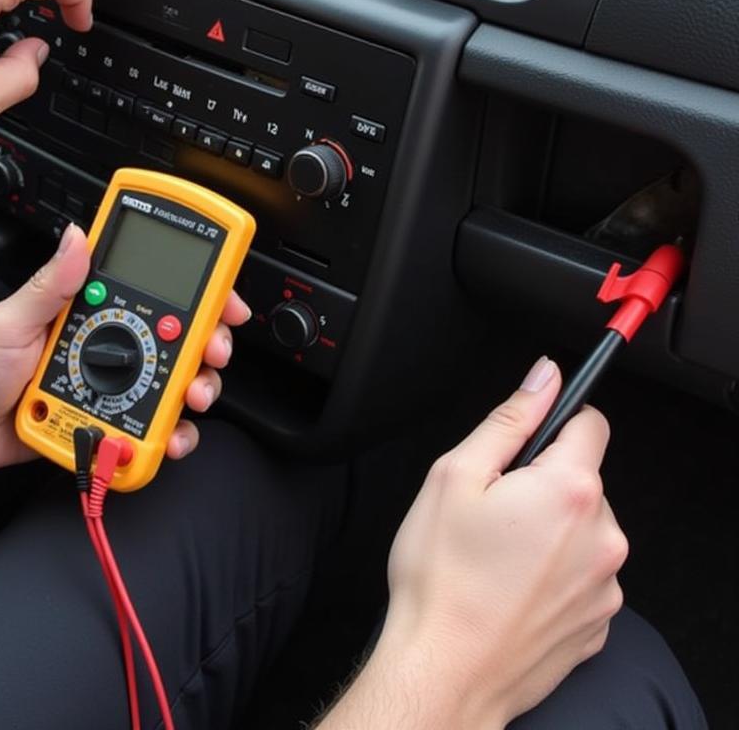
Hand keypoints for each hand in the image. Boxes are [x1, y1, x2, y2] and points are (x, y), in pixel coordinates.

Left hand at [0, 223, 248, 471]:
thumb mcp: (10, 318)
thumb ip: (51, 283)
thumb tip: (77, 237)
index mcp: (94, 309)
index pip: (156, 292)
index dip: (199, 291)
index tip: (225, 298)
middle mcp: (110, 344)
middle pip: (180, 339)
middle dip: (209, 345)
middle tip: (212, 353)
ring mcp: (113, 384)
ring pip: (174, 384)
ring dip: (196, 389)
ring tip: (191, 397)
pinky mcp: (109, 421)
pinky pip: (151, 428)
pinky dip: (169, 435)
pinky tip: (169, 436)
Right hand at [328, 358, 628, 729]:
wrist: (445, 669)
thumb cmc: (442, 577)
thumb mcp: (454, 475)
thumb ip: (508, 420)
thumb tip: (544, 378)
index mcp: (570, 491)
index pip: (590, 423)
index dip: (553, 422)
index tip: (525, 442)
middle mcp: (603, 537)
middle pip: (583, 480)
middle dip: (542, 483)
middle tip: (491, 510)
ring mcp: (605, 586)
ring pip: (583, 530)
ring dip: (550, 530)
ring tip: (497, 555)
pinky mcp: (597, 622)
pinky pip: (582, 575)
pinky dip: (554, 573)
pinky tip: (510, 587)